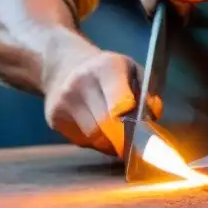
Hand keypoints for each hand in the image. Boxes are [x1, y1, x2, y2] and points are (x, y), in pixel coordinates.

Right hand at [41, 37, 159, 155]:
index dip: (130, 122)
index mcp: (106, 68)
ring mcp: (64, 102)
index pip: (118, 103)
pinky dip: (94, 141)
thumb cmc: (106, 70)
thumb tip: (153, 114)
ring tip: (116, 132)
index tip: (139, 129)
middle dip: (123, 137)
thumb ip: (147, 91)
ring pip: (94, 138)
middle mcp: (81, 83)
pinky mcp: (54, 118)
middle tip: (134, 139)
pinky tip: (96, 126)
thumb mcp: (131, 69)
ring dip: (109, 142)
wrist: (64, 65)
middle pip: (106, 126)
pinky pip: (82, 141)